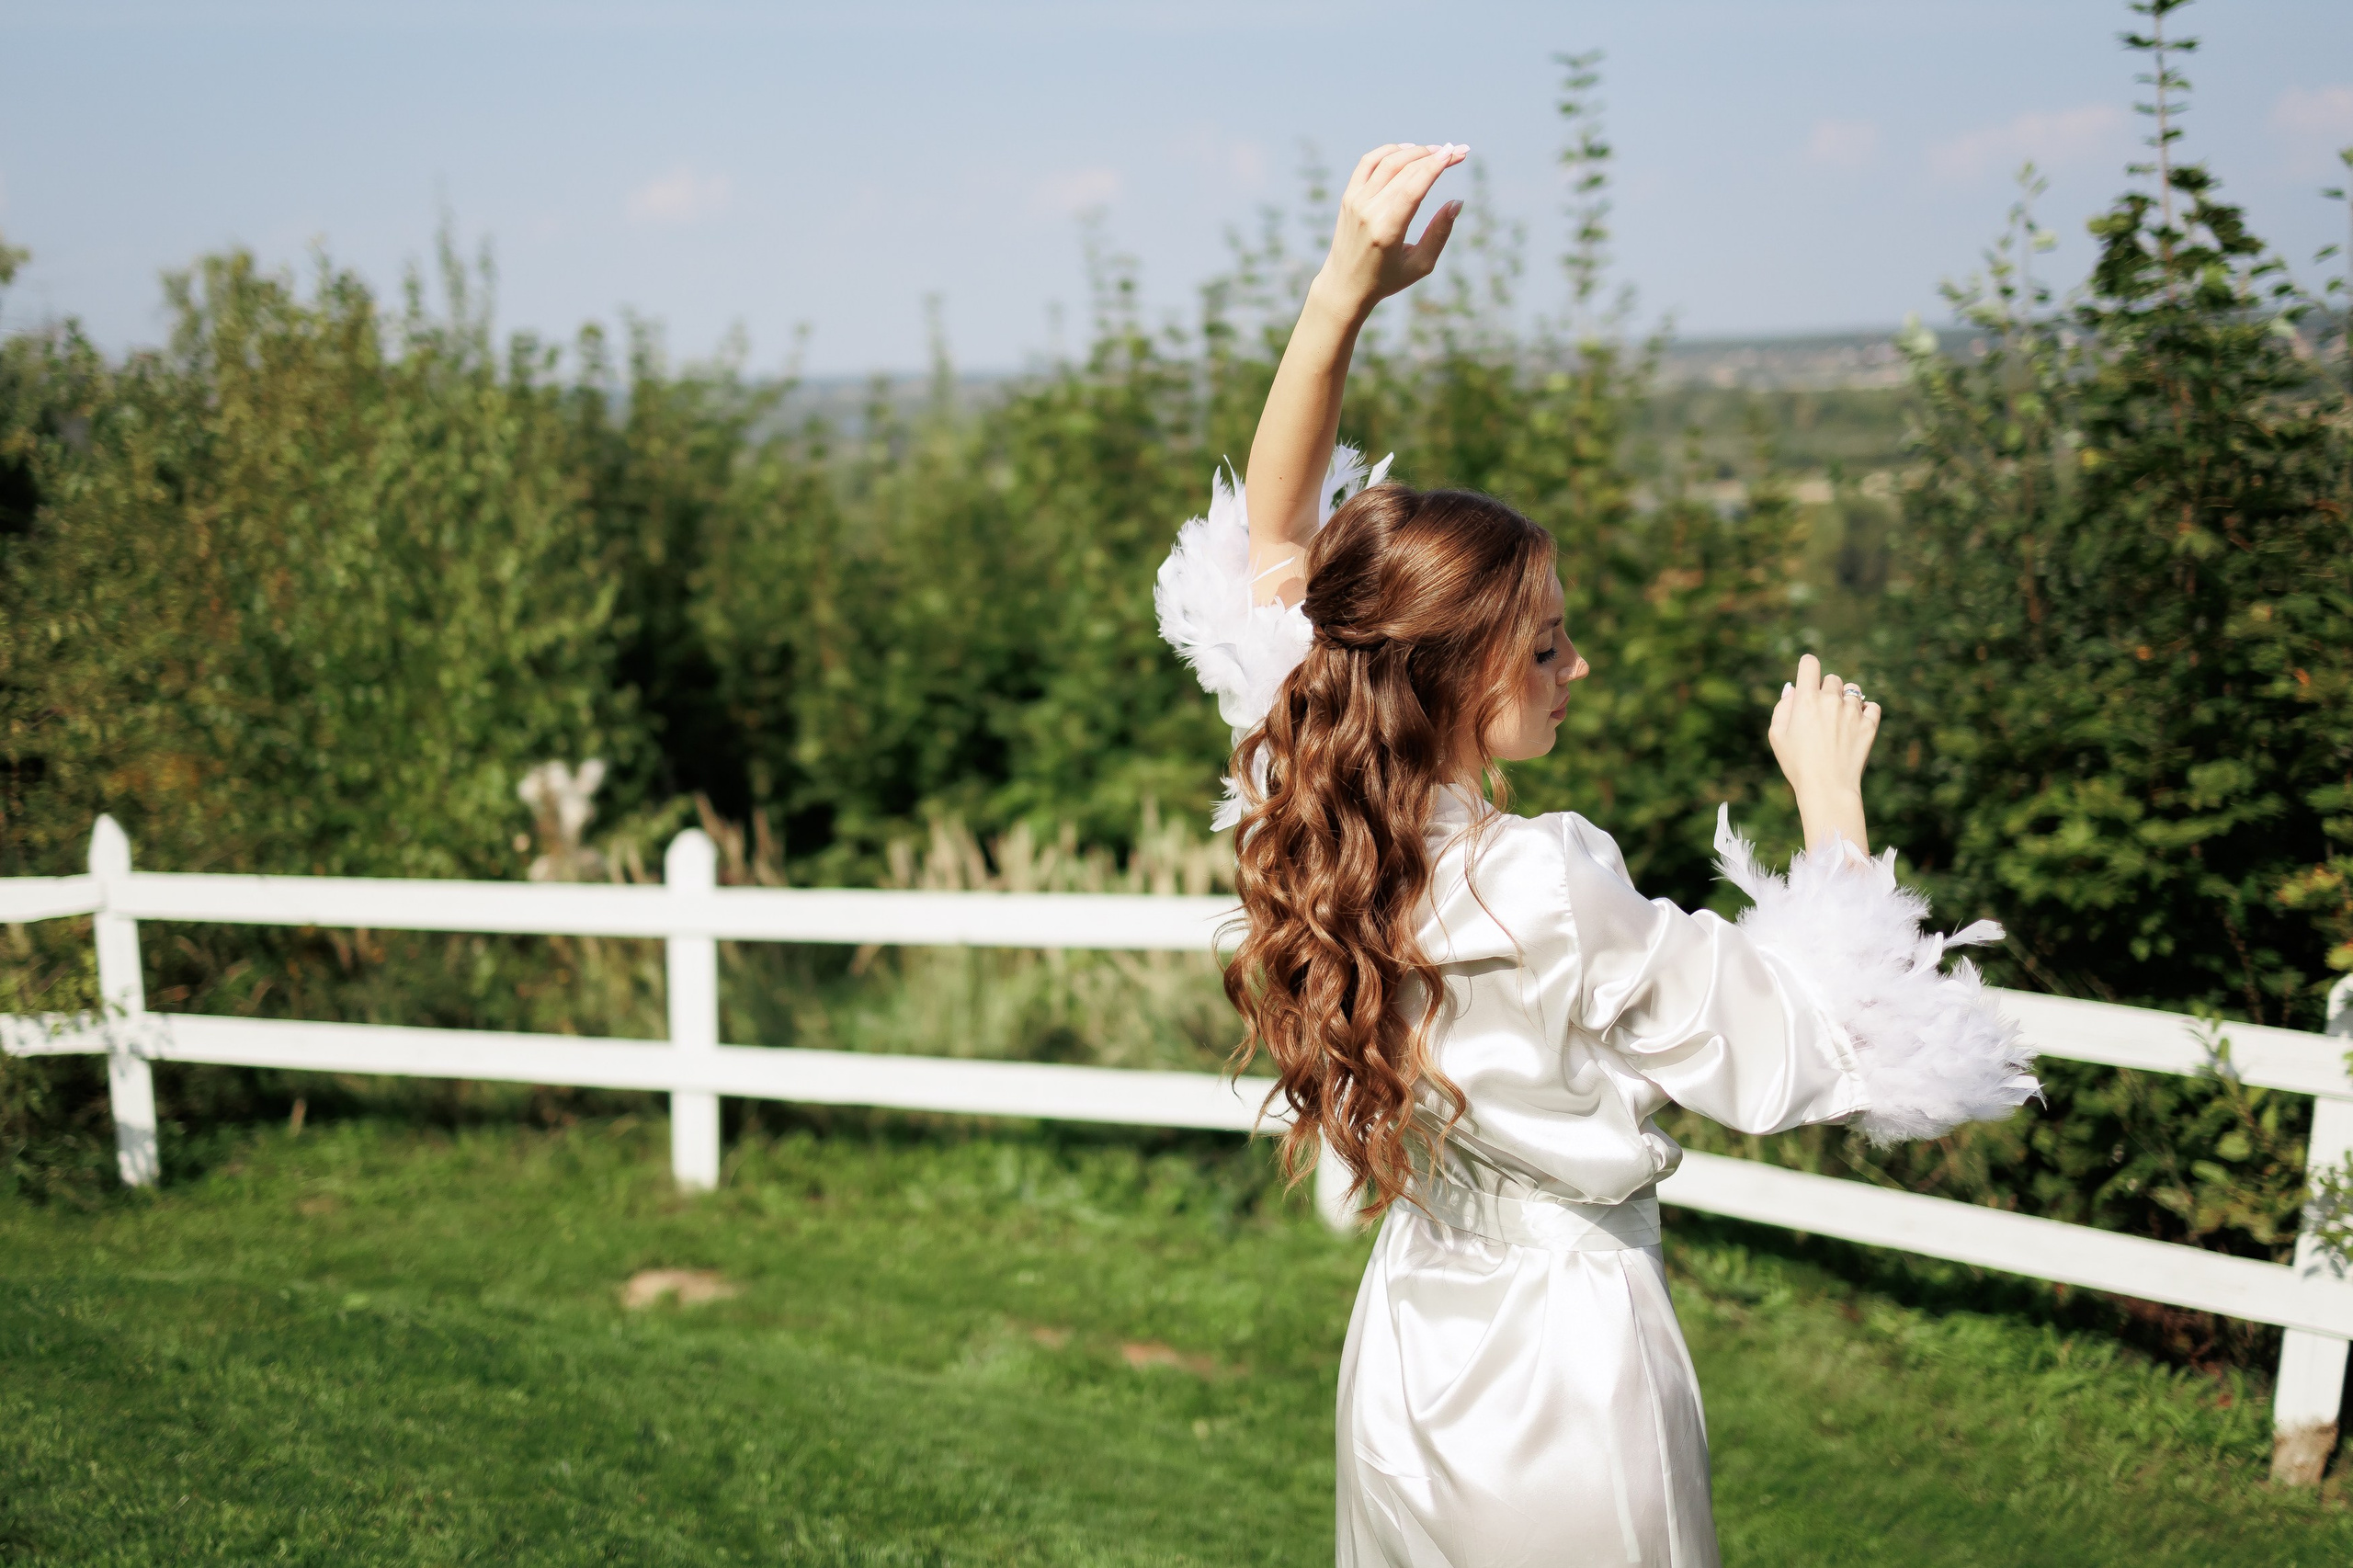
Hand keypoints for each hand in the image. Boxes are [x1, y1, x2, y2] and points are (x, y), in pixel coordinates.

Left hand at [1310, 144, 1465, 319]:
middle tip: (1457, 151)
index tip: (1455, 152)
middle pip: (1404, 171)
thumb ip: (1439, 234)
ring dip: (1415, 151)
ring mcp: (1355, 202)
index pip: (1413, 188)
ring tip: (1436, 151)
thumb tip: (1457, 202)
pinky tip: (1408, 150)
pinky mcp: (1348, 197)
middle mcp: (1368, 212)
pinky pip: (1368, 163)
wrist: (1344, 285)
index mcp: (1386, 231)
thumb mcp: (1420, 265)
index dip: (1435, 166)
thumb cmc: (1387, 279)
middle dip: (1434, 156)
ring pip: (1387, 162)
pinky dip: (1389, 151)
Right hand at [1768, 654, 1879, 854]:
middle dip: (1826, 690)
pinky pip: (1872, 706)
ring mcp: (1853, 712)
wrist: (1827, 787)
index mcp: (1806, 699)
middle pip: (1832, 679)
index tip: (1808, 674)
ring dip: (1846, 699)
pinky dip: (1866, 711)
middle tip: (1821, 712)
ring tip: (1840, 720)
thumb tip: (1793, 689)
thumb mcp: (1777, 736)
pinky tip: (1856, 724)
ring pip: (1853, 690)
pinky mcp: (1870, 725)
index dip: (1807, 666)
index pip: (1809, 664)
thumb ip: (1782, 708)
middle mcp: (1831, 700)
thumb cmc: (1797, 764)